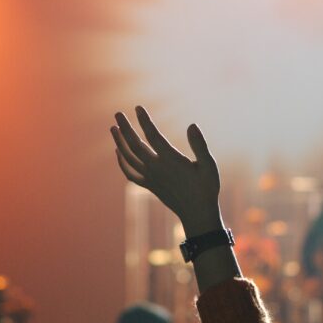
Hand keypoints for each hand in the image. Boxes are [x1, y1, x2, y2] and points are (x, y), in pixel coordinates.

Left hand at [111, 106, 222, 235]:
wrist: (197, 214)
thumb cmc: (206, 188)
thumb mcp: (209, 166)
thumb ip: (200, 145)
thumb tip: (192, 125)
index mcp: (171, 160)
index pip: (153, 136)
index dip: (144, 121)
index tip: (138, 108)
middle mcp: (157, 168)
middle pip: (135, 145)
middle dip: (125, 128)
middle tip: (117, 114)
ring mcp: (151, 178)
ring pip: (128, 158)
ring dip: (119, 142)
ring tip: (113, 128)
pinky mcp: (149, 186)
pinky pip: (130, 173)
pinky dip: (121, 162)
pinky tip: (118, 152)